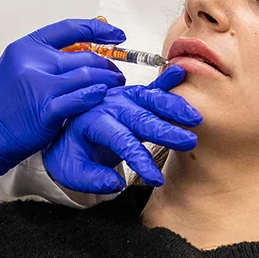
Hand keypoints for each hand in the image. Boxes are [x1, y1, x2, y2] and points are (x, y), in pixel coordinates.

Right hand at [0, 19, 127, 180]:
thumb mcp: (14, 69)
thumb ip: (44, 60)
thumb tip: (79, 55)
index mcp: (25, 48)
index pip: (71, 29)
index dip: (99, 30)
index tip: (116, 35)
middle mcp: (32, 63)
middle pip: (84, 56)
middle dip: (107, 64)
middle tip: (116, 72)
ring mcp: (39, 86)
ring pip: (87, 76)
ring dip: (108, 81)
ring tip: (115, 85)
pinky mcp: (46, 110)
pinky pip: (82, 98)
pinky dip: (97, 96)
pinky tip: (103, 97)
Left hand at [42, 64, 201, 193]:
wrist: (64, 134)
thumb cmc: (70, 153)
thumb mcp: (71, 171)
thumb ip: (92, 178)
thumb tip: (115, 184)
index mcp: (92, 122)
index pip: (121, 141)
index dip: (139, 159)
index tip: (155, 178)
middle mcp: (109, 106)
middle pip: (141, 118)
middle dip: (166, 130)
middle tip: (188, 141)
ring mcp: (122, 99)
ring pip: (150, 100)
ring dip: (173, 107)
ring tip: (194, 118)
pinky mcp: (131, 97)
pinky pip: (150, 88)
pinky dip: (166, 81)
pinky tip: (180, 73)